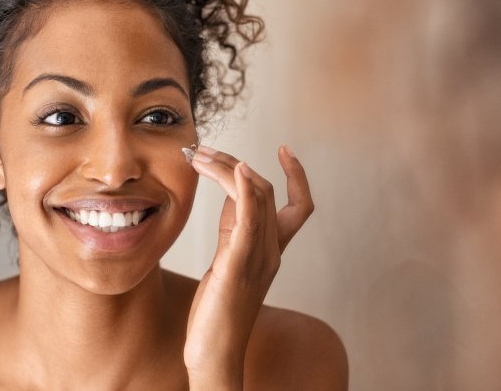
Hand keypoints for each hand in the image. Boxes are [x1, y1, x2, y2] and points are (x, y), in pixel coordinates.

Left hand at [183, 144, 313, 389]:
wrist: (214, 353)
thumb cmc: (218, 310)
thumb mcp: (227, 260)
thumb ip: (234, 228)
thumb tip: (231, 193)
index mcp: (273, 251)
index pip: (300, 205)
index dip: (297, 175)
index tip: (284, 148)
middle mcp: (272, 251)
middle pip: (267, 191)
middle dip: (235, 162)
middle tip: (203, 150)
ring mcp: (258, 258)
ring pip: (256, 197)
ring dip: (229, 167)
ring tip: (201, 155)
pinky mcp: (237, 265)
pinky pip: (249, 219)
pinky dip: (244, 189)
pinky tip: (236, 169)